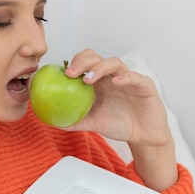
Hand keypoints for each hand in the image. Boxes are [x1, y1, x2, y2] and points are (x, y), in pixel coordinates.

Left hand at [64, 49, 177, 189]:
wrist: (142, 135)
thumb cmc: (118, 125)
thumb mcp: (92, 123)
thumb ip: (73, 120)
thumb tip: (51, 121)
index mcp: (99, 81)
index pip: (85, 62)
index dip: (73, 63)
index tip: (62, 74)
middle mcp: (112, 76)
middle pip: (96, 58)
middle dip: (82, 62)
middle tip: (71, 73)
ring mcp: (128, 78)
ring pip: (114, 63)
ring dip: (99, 68)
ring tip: (88, 80)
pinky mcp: (144, 84)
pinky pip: (133, 77)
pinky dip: (124, 77)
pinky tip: (115, 82)